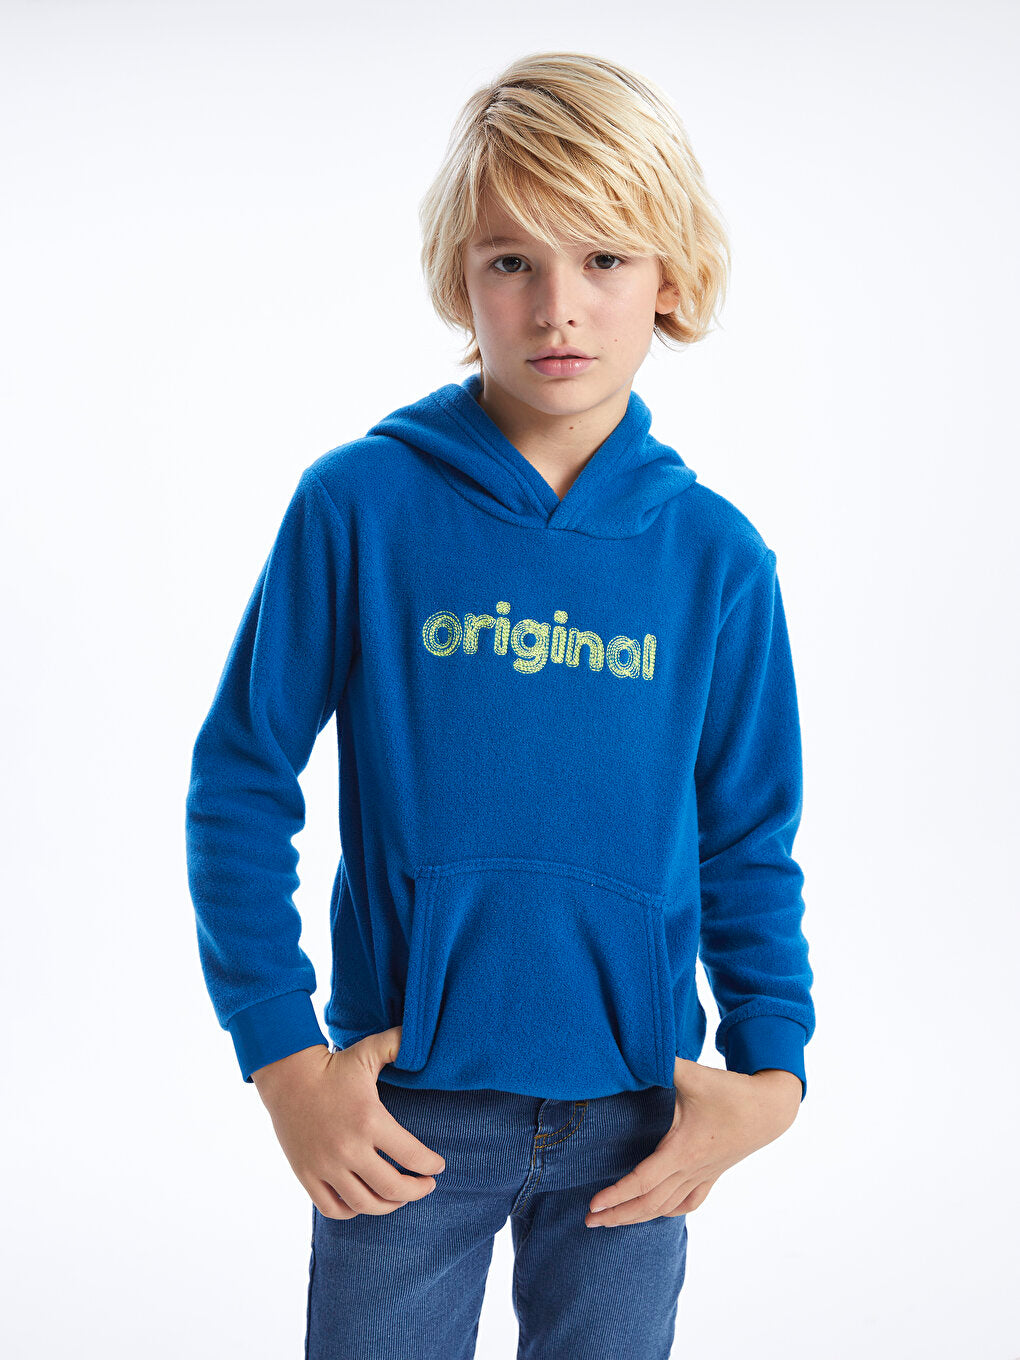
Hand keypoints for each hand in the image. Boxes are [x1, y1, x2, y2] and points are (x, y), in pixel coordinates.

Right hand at [250, 1026, 445, 1219]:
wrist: (288, 1076)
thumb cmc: (333, 1065)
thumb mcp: (368, 1051)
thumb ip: (398, 1044)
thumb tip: (420, 1034)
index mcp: (370, 1120)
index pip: (412, 1156)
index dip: (431, 1165)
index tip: (439, 1166)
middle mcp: (348, 1148)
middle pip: (392, 1188)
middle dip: (417, 1191)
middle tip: (427, 1185)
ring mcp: (325, 1165)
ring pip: (364, 1204)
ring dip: (388, 1205)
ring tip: (399, 1197)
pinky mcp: (306, 1174)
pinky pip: (333, 1208)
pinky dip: (352, 1210)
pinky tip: (365, 1199)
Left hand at [584, 1058, 800, 1227]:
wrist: (770, 1108)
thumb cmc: (731, 1092)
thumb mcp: (694, 1074)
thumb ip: (662, 1062)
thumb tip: (636, 1048)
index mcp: (682, 1150)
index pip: (643, 1180)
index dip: (616, 1195)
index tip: (593, 1205)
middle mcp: (691, 1169)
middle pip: (650, 1203)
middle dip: (618, 1214)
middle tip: (589, 1220)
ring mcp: (703, 1175)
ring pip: (667, 1207)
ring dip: (639, 1216)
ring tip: (613, 1221)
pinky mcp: (713, 1173)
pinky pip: (689, 1202)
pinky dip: (669, 1211)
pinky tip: (657, 1212)